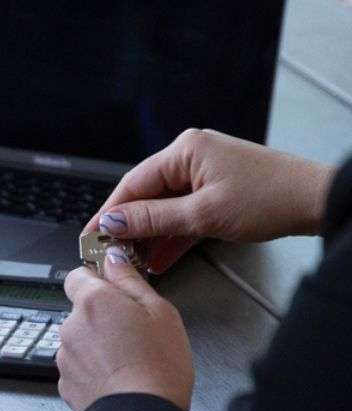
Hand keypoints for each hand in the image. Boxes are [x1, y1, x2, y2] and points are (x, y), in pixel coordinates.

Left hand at [57, 257, 192, 410]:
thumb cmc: (158, 366)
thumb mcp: (160, 312)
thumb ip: (131, 280)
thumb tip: (114, 259)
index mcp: (93, 301)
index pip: (78, 275)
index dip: (96, 279)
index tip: (113, 287)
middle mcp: (71, 325)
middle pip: (81, 310)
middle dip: (102, 316)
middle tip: (133, 331)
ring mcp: (65, 355)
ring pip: (79, 339)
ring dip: (96, 343)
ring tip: (128, 358)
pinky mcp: (66, 381)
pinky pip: (78, 366)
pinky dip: (93, 368)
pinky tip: (117, 376)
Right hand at [84, 128, 334, 272]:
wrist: (317, 202)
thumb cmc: (270, 198)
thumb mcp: (204, 214)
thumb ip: (154, 218)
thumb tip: (113, 220)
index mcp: (184, 150)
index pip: (133, 183)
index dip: (109, 212)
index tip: (92, 235)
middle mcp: (191, 156)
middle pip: (147, 195)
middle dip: (130, 227)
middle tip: (111, 252)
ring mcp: (205, 173)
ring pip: (166, 206)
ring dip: (152, 234)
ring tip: (135, 260)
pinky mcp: (217, 190)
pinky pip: (185, 212)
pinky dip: (174, 234)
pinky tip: (161, 257)